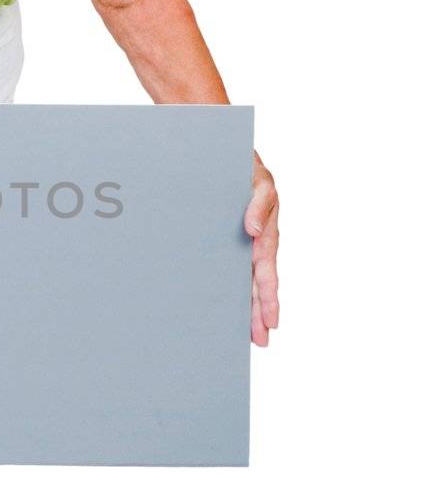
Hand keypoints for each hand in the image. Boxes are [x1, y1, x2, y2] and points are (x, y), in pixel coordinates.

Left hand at [243, 148, 278, 345]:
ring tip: (248, 335)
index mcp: (264, 233)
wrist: (224, 153)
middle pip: (258, 285)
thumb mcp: (259, 181)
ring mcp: (240, 244)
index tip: (271, 322)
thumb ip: (258, 204)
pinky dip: (228, 288)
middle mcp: (254, 243)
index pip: (266, 273)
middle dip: (261, 314)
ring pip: (244, 281)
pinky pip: (227, 269)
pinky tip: (224, 306)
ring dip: (247, 307)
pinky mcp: (224, 242)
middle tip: (261, 341)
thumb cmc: (246, 168)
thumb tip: (255, 232)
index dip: (269, 298)